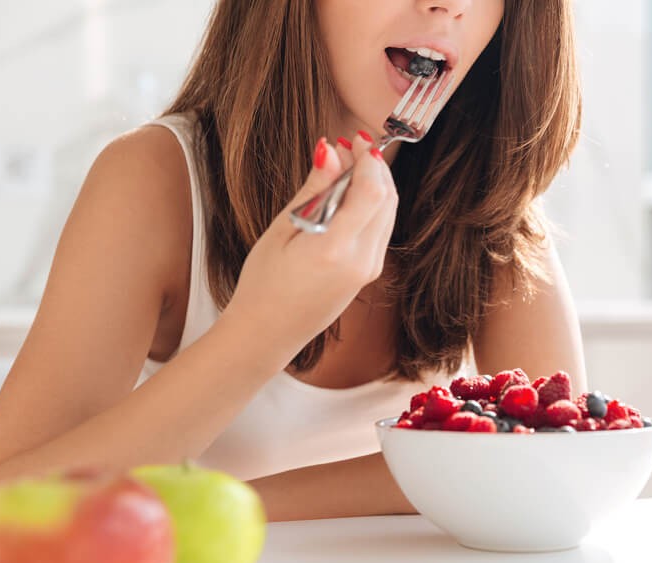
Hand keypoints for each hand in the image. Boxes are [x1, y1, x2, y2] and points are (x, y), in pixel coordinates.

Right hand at [223, 133, 397, 356]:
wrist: (267, 334)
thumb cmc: (262, 285)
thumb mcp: (281, 231)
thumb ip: (313, 190)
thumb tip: (331, 150)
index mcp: (334, 249)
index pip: (372, 190)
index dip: (369, 158)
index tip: (353, 139)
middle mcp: (360, 261)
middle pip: (387, 198)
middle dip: (374, 167)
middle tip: (348, 147)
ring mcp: (369, 270)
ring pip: (388, 213)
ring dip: (374, 184)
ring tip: (344, 168)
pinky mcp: (369, 275)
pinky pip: (381, 230)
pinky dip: (372, 206)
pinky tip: (347, 196)